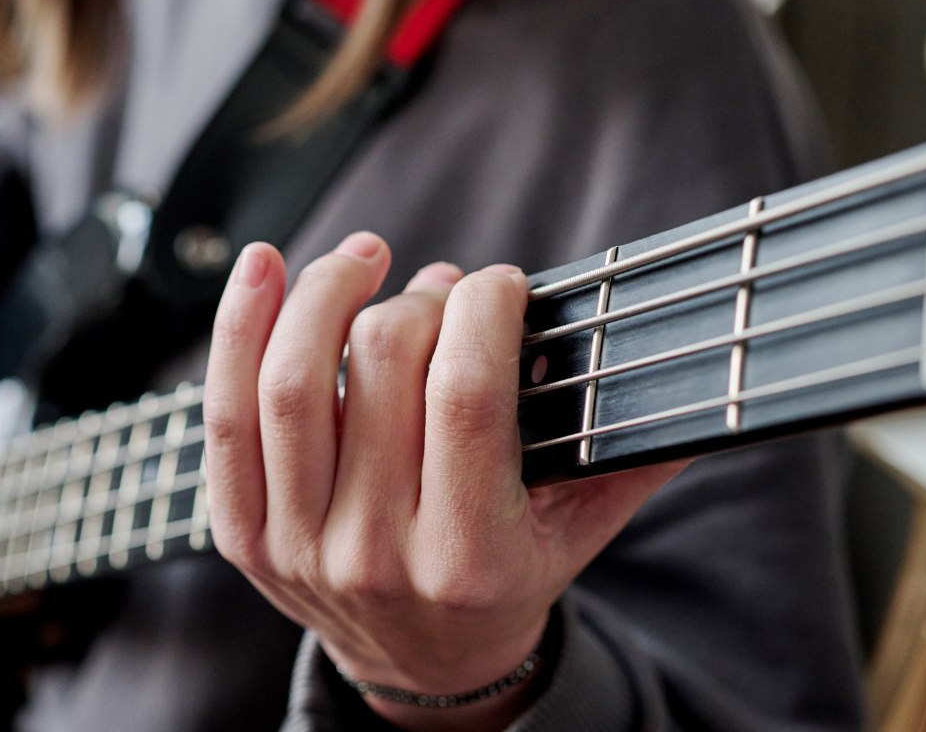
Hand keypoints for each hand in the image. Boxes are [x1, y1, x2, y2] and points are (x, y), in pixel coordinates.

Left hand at [205, 233, 686, 731]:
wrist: (422, 668)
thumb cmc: (504, 578)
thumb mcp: (578, 531)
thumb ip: (631, 456)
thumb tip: (702, 379)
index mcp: (468, 558)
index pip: (466, 395)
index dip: (484, 309)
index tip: (501, 283)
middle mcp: (375, 557)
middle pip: (382, 368)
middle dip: (422, 299)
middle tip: (446, 290)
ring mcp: (298, 547)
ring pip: (292, 381)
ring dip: (326, 291)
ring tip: (365, 258)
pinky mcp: (243, 533)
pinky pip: (224, 414)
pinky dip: (237, 327)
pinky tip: (263, 266)